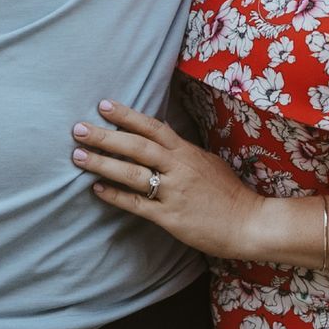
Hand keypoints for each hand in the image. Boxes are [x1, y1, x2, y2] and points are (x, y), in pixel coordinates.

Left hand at [72, 102, 265, 258]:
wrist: (250, 223)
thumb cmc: (230, 194)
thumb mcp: (208, 162)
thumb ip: (183, 151)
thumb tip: (161, 135)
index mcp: (187, 152)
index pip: (153, 127)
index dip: (127, 115)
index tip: (103, 105)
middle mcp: (179, 168)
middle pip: (136, 146)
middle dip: (105, 136)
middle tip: (78, 128)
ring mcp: (174, 192)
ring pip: (132, 173)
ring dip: (102, 163)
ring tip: (78, 156)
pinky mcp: (170, 217)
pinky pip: (137, 204)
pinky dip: (116, 195)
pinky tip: (97, 189)